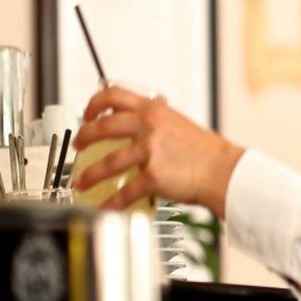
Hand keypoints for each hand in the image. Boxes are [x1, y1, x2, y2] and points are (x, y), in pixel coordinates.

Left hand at [71, 86, 243, 215]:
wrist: (222, 170)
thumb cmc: (204, 150)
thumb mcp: (176, 121)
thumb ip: (154, 117)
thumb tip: (133, 118)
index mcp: (153, 109)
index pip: (113, 95)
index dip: (94, 103)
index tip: (88, 114)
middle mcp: (149, 126)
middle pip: (103, 127)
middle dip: (83, 137)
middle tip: (78, 146)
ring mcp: (150, 150)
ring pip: (108, 162)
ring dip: (89, 175)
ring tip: (81, 182)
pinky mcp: (153, 175)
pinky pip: (124, 191)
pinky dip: (111, 202)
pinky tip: (105, 206)